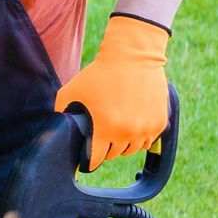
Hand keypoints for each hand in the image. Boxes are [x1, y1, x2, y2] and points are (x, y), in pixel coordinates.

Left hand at [56, 13, 171, 166]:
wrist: (133, 56)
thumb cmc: (99, 73)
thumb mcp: (71, 91)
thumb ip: (62, 113)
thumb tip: (57, 131)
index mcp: (105, 128)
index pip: (96, 159)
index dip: (89, 160)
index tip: (87, 159)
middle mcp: (128, 132)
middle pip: (114, 154)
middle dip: (106, 147)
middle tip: (102, 134)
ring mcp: (146, 128)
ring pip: (131, 149)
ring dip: (123, 143)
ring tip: (116, 129)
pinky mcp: (160, 122)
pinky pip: (147, 140)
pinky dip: (139, 136)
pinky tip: (131, 125)